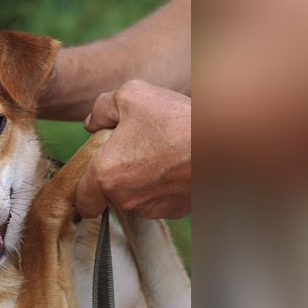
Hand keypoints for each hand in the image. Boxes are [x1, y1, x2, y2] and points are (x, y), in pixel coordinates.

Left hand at [77, 80, 190, 218]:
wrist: (225, 141)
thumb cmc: (174, 119)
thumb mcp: (130, 96)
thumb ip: (101, 109)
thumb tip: (91, 123)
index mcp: (105, 175)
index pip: (83, 200)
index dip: (85, 187)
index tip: (95, 174)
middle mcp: (125, 198)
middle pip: (110, 194)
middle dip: (116, 175)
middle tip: (134, 148)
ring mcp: (152, 208)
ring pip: (135, 198)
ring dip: (140, 181)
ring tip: (160, 152)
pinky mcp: (175, 211)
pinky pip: (159, 200)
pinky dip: (163, 187)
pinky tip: (175, 165)